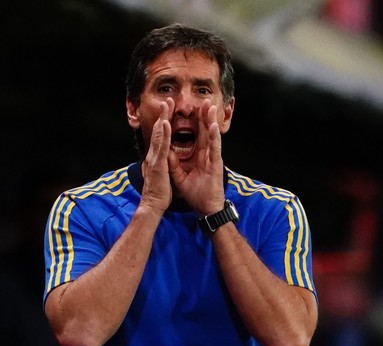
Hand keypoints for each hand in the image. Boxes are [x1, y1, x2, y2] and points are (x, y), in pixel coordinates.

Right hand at [140, 99, 174, 212]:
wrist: (152, 205)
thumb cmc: (158, 192)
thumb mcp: (159, 174)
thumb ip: (160, 164)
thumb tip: (158, 159)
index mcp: (156, 157)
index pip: (160, 136)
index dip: (163, 122)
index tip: (168, 111)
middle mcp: (154, 154)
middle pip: (158, 131)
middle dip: (163, 115)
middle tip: (167, 100)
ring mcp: (155, 158)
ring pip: (159, 134)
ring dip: (162, 118)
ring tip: (166, 104)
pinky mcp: (158, 164)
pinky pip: (162, 146)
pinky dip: (163, 134)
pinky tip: (165, 123)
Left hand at [168, 100, 225, 214]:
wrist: (205, 208)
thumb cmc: (196, 194)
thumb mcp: (179, 177)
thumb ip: (173, 164)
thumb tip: (166, 152)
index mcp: (198, 156)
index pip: (194, 135)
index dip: (192, 122)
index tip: (188, 109)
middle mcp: (206, 154)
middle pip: (204, 131)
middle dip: (203, 115)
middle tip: (203, 100)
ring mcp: (212, 158)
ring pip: (211, 136)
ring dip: (210, 120)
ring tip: (209, 106)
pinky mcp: (216, 165)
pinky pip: (215, 148)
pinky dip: (214, 137)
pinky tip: (213, 125)